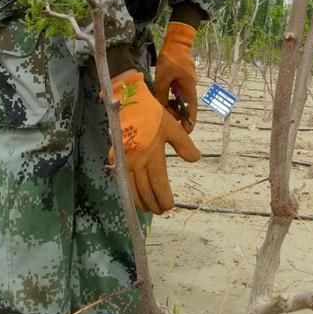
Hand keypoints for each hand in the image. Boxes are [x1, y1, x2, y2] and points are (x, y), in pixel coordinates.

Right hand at [110, 70, 199, 213]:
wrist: (127, 102)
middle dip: (153, 204)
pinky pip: (122, 180)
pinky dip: (129, 191)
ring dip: (140, 201)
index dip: (164, 198)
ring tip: (148, 208)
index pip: (159, 184)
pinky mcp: (116, 158)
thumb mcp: (172, 127)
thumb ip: (184, 145)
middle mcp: (137, 162)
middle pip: (145, 191)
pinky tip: (133, 194)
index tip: (169, 206)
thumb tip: (196, 159)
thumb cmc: (152, 114)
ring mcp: (125, 161)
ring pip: (132, 189)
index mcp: (153, 156)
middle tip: (160, 211)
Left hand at [153, 22, 197, 129]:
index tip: (184, 132)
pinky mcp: (184, 79)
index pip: (192, 111)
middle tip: (163, 114)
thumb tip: (160, 109)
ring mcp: (188, 83)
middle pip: (186, 107)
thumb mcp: (163, 78)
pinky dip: (172, 97)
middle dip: (176, 114)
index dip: (189, 123)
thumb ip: (162, 94)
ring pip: (181, 100)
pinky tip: (163, 95)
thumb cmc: (171, 59)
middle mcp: (191, 88)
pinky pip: (179, 93)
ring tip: (160, 104)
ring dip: (172, 105)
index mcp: (189, 88)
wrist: (177, 42)